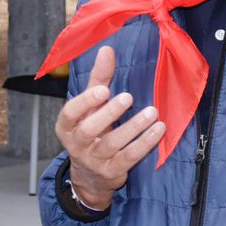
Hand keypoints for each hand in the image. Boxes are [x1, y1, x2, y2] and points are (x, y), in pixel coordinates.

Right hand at [54, 46, 165, 209]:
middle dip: (109, 113)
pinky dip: (145, 143)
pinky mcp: (112, 171)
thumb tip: (106, 49)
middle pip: (89, 129)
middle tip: (127, 97)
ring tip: (152, 112)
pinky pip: (129, 157)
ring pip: (112, 144)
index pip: (70, 112)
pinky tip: (158, 130)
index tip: (103, 90)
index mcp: (67, 126)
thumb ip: (98, 79)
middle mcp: (77, 144)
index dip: (85, 102)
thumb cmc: (91, 131)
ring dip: (133, 128)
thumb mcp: (90, 107)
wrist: (91, 176)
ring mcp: (94, 160)